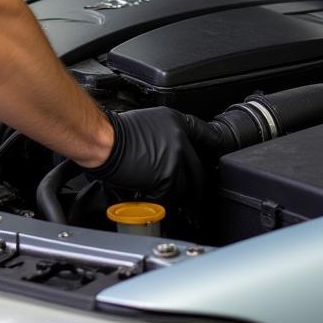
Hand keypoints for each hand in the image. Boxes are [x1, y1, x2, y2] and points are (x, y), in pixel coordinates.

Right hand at [85, 108, 205, 201]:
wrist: (103, 141)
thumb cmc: (116, 132)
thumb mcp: (149, 122)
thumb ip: (167, 135)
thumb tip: (175, 152)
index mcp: (177, 122)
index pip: (208, 135)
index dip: (215, 148)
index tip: (218, 157)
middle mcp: (180, 140)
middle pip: (199, 170)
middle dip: (195, 184)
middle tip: (191, 192)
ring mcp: (176, 160)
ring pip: (186, 187)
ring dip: (175, 194)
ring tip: (161, 194)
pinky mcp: (168, 179)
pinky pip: (171, 197)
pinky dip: (162, 200)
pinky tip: (150, 195)